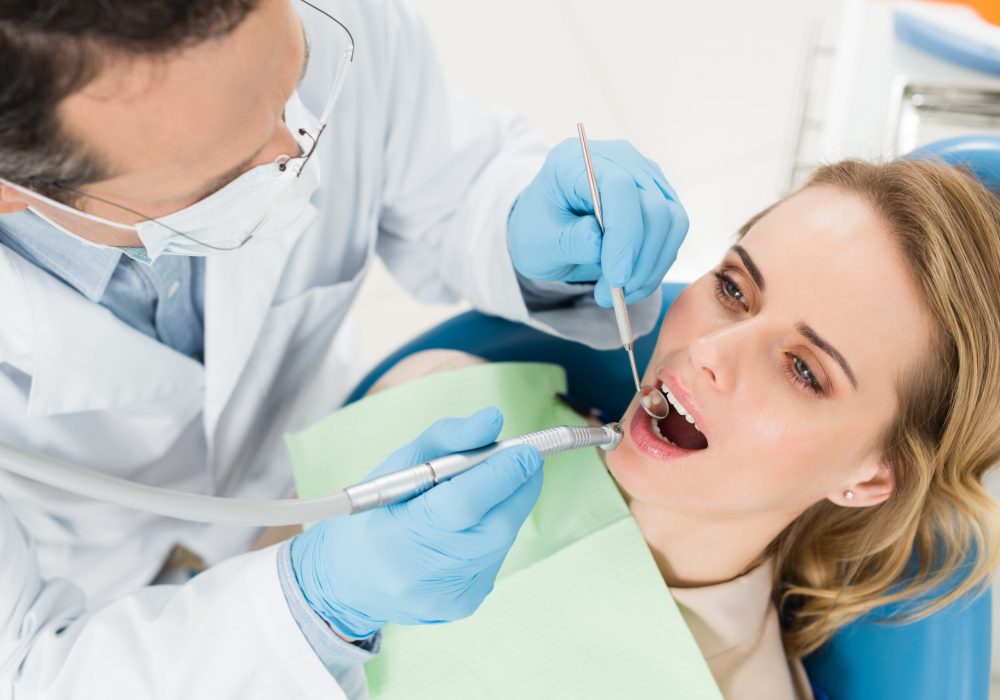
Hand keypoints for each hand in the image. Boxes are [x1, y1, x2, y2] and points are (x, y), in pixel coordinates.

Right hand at [289, 407, 542, 638]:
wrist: (350, 580)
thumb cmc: (374, 514)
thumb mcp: (398, 464)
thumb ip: (447, 437)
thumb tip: (493, 420)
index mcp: (395, 534)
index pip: (464, 503)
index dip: (503, 474)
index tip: (527, 450)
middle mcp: (422, 573)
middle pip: (496, 526)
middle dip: (519, 487)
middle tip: (524, 460)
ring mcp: (446, 595)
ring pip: (501, 541)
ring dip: (507, 507)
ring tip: (492, 487)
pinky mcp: (464, 604)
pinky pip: (495, 557)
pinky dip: (494, 532)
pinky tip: (474, 524)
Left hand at [508, 138, 688, 306]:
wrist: (549, 229)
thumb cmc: (540, 230)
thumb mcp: (538, 242)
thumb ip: (568, 240)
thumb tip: (598, 242)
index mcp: (577, 160)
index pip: (619, 187)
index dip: (624, 235)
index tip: (616, 277)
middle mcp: (618, 159)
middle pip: (653, 206)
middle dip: (639, 259)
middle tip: (614, 294)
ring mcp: (644, 177)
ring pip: (672, 222)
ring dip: (651, 267)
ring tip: (619, 293)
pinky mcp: (660, 198)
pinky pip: (672, 234)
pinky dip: (655, 266)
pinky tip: (630, 285)